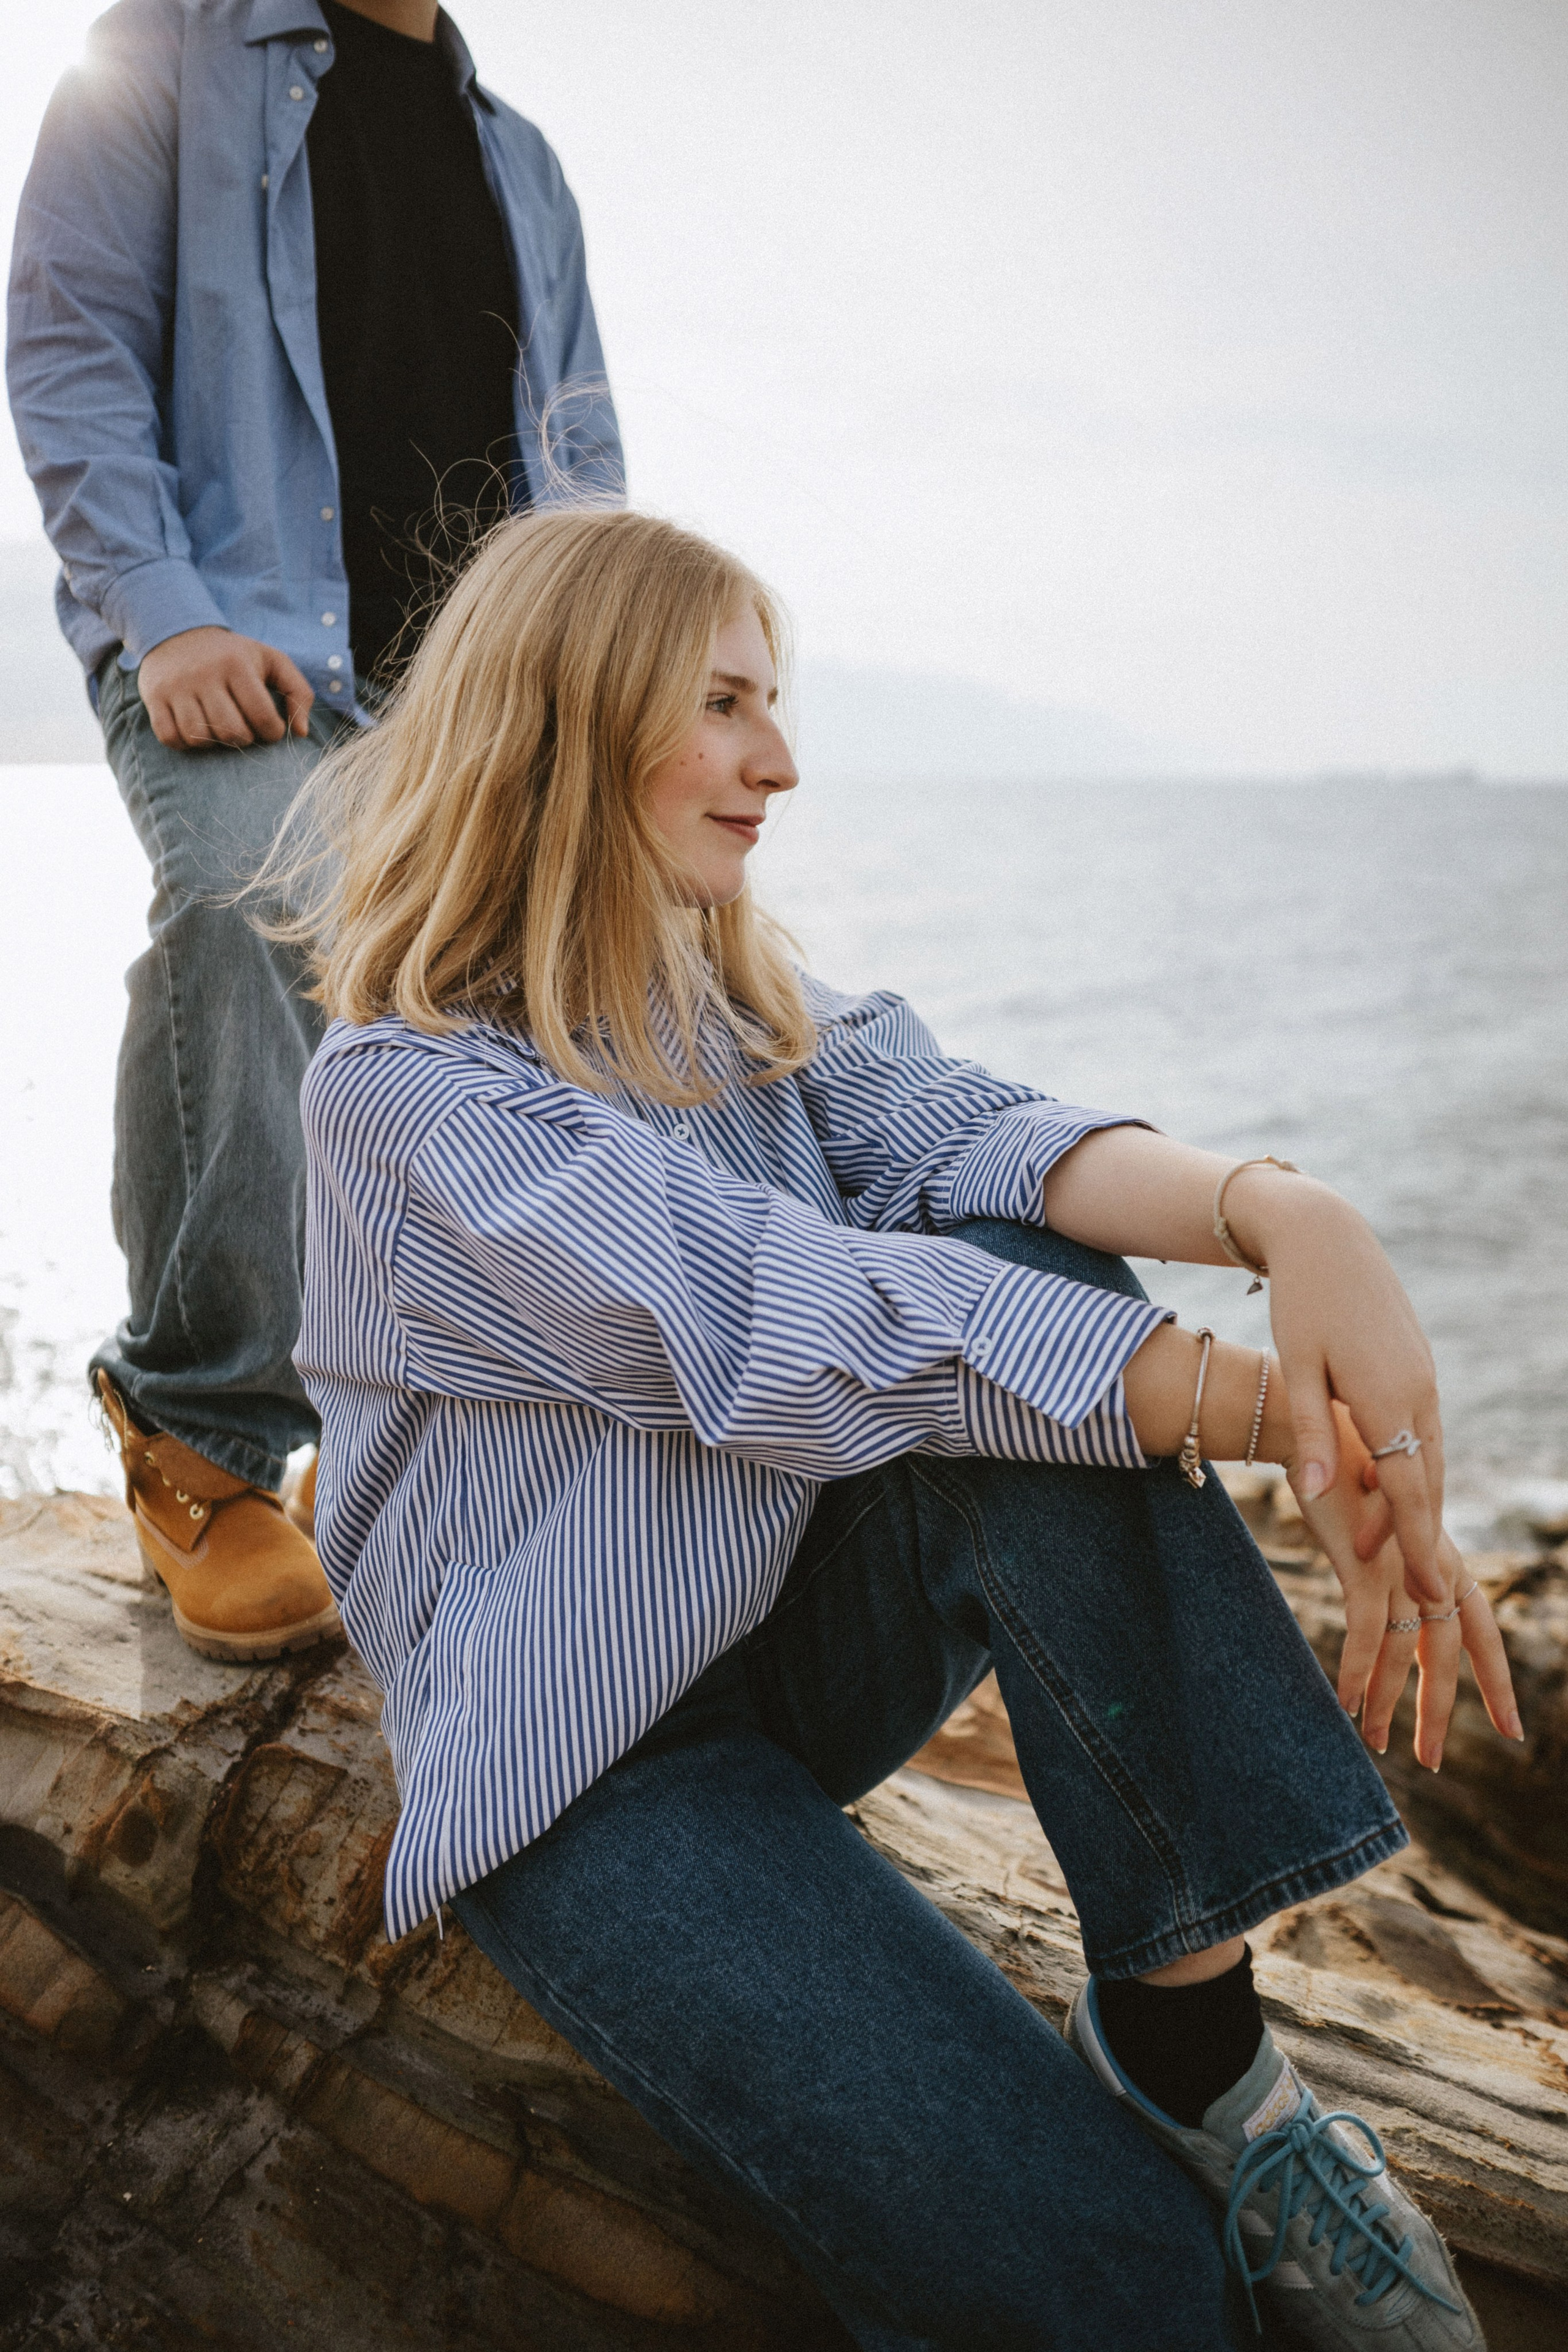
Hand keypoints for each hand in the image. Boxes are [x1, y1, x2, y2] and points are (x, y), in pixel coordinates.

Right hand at [138, 627, 313, 749]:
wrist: (178, 631)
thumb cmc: (234, 655)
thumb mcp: (271, 661)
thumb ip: (299, 693)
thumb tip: (302, 734)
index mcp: (237, 664)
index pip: (262, 717)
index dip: (272, 732)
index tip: (269, 727)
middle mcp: (204, 674)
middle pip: (231, 732)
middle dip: (243, 739)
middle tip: (242, 727)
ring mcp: (176, 686)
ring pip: (199, 738)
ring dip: (213, 742)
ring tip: (218, 726)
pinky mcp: (154, 696)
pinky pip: (170, 738)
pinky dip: (185, 742)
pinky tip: (195, 728)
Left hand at [1230, 1170, 1447, 1603]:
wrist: (1325, 1237)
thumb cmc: (1299, 1301)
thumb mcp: (1296, 1368)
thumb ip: (1311, 1433)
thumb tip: (1321, 1496)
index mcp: (1387, 1397)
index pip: (1409, 1490)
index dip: (1417, 1545)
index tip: (1426, 1593)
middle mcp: (1417, 1391)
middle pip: (1426, 1481)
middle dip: (1422, 1539)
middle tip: (1421, 1597)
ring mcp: (1422, 1378)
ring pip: (1428, 1458)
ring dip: (1415, 1506)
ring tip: (1396, 1557)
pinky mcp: (1416, 1367)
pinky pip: (1421, 1432)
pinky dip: (1412, 1468)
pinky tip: (1392, 1492)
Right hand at [1284, 1404, 1520, 1764]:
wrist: (1309, 1425)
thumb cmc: (1337, 1474)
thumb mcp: (1375, 1530)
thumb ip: (1390, 1569)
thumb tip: (1389, 1611)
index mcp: (1438, 1556)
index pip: (1480, 1624)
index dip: (1495, 1678)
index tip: (1510, 1729)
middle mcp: (1429, 1561)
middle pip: (1456, 1645)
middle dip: (1446, 1707)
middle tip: (1435, 1760)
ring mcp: (1399, 1562)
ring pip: (1408, 1649)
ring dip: (1390, 1702)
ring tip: (1376, 1743)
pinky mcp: (1364, 1561)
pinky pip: (1368, 1631)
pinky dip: (1360, 1672)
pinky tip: (1346, 1704)